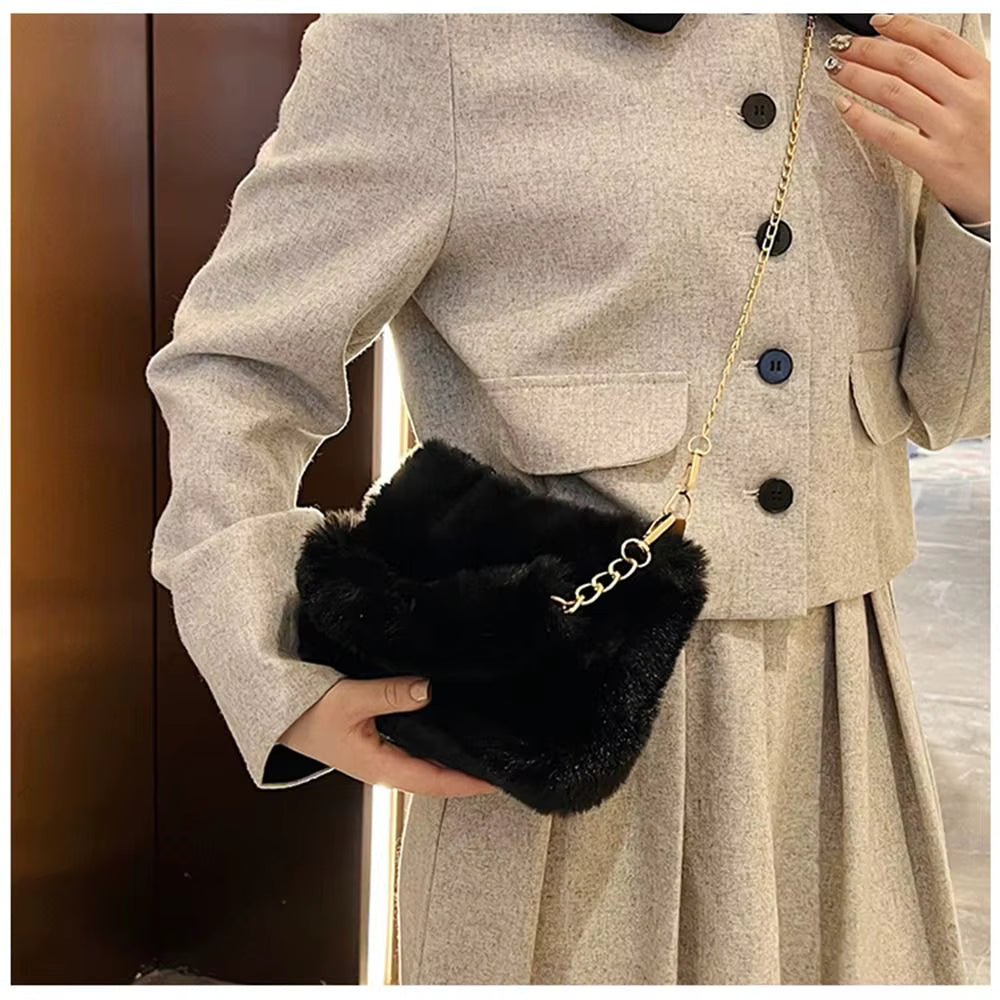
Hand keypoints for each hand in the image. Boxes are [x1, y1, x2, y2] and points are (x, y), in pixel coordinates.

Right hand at [277, 675, 500, 797]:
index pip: (436, 782)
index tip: (500, 777)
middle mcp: (388, 769)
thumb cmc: (309, 713)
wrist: (281, 717)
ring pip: (430, 766)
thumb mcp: (347, 699)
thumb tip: (428, 690)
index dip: (470, 782)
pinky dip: (440, 746)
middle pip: (439, 779)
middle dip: (471, 774)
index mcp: (382, 768)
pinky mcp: (382, 745)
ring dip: (457, 761)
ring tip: (489, 746)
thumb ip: (388, 694)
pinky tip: (454, 729)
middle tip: (507, 760)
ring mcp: (385, 759)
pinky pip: (419, 751)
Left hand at [825, 13, 989, 225]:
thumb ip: (964, 80)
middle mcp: (969, 99)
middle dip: (869, 49)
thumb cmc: (995, 148)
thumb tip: (925, 57)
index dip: (904, 26)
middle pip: (909, 62)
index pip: (938, 42)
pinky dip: (862, 118)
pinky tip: (843, 106)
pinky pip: (890, 135)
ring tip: (835, 69)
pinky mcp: (936, 162)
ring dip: (858, 75)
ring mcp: (951, 130)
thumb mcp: (992, 100)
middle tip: (842, 46)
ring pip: (895, 92)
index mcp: (985, 79)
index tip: (876, 21)